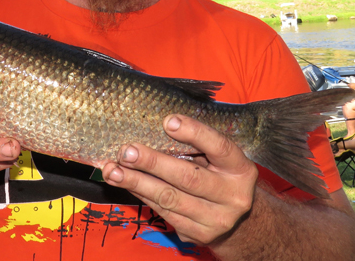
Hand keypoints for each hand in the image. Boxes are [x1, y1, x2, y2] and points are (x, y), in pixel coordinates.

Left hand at [102, 115, 257, 244]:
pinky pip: (163, 211)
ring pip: (169, 198)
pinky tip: (125, 182)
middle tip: (126, 150)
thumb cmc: (221, 176)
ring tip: (113, 169)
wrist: (239, 222)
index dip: (194, 133)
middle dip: (152, 163)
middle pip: (188, 177)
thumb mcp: (220, 159)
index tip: (168, 121)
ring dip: (136, 182)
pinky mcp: (198, 234)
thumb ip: (199, 144)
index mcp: (241, 169)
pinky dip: (141, 194)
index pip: (219, 147)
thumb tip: (161, 124)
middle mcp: (233, 196)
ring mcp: (216, 219)